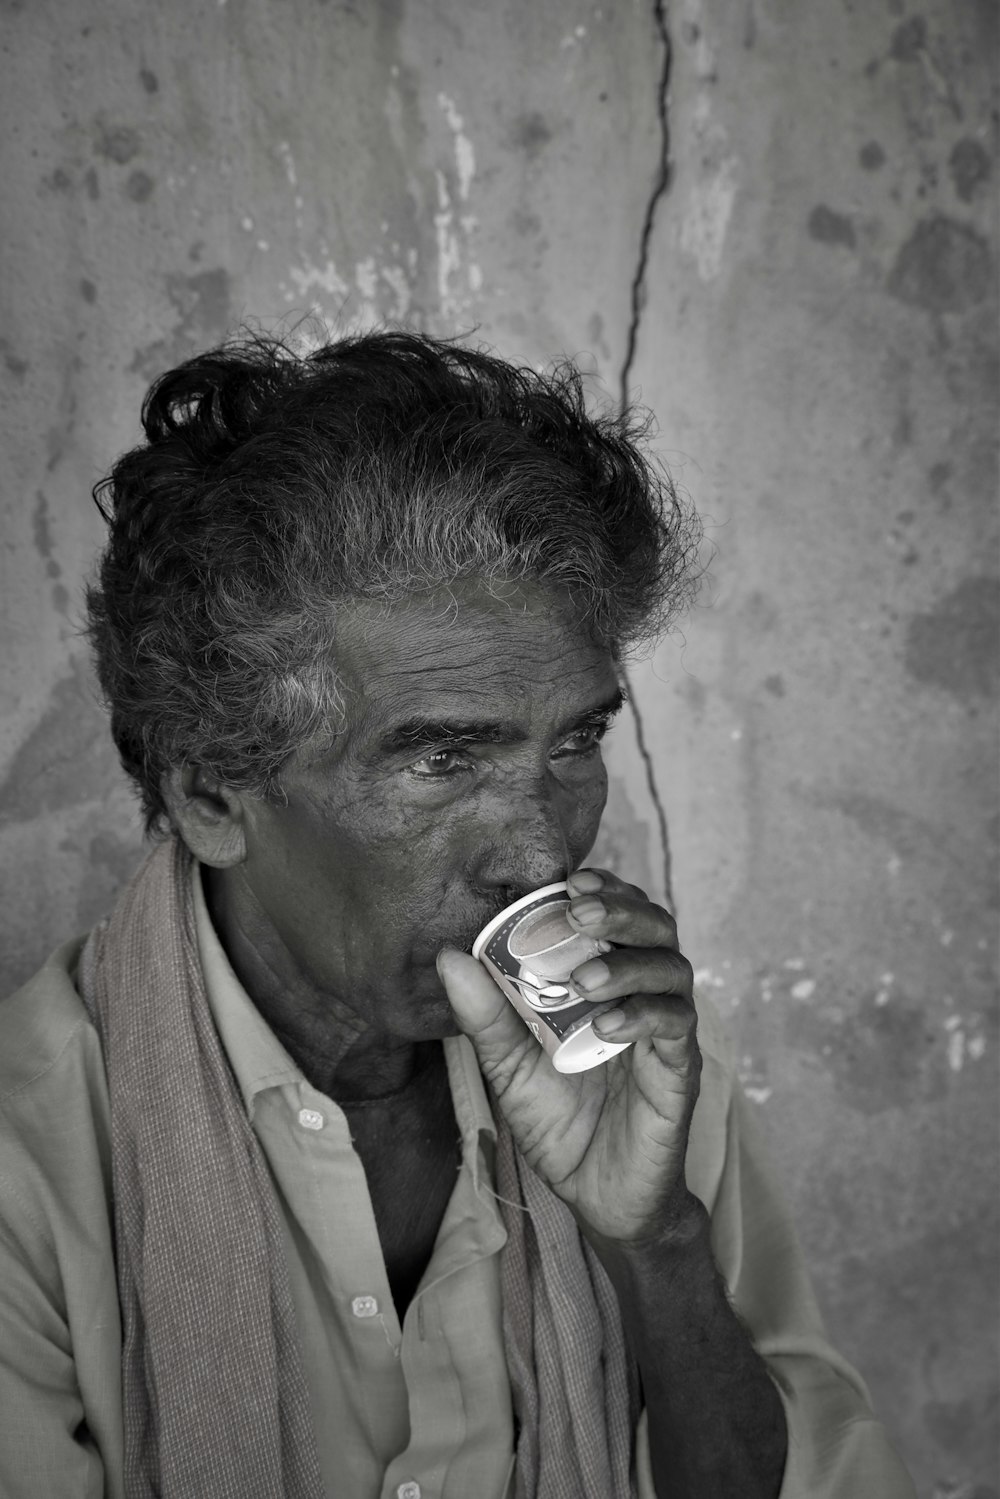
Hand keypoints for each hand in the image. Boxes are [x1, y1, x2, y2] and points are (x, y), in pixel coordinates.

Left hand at [436, 869, 701, 1245]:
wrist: (598, 1197)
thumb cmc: (560, 1123)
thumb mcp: (510, 1067)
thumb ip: (486, 1015)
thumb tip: (449, 956)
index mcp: (604, 980)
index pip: (617, 913)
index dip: (602, 888)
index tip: (569, 881)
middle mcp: (641, 993)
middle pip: (654, 926)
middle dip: (621, 909)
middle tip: (580, 912)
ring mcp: (665, 1029)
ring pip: (671, 968)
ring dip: (629, 961)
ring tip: (586, 977)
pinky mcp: (680, 1068)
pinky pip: (675, 1025)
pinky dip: (643, 1015)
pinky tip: (608, 1024)